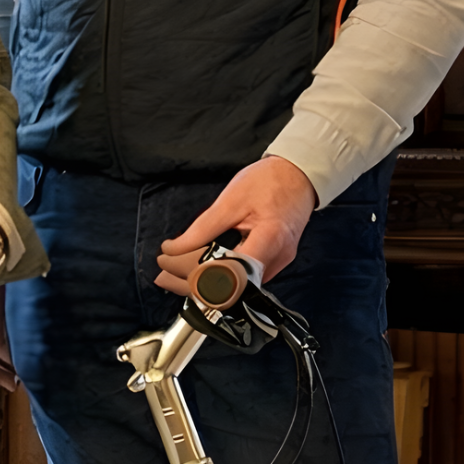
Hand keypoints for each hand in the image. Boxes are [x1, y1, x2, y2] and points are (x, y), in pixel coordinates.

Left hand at [153, 156, 317, 295]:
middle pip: (231, 287)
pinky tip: (196, 271)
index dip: (200, 278)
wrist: (299, 175)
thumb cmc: (270, 181)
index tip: (172, 267)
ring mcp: (277, 263)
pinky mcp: (272, 262)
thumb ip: (202, 228)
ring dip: (203, 283)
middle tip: (164, 277)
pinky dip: (218, 276)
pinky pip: (242, 278)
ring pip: (235, 287)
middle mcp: (276, 258)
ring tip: (172, 276)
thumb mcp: (230, 200)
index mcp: (269, 239)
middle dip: (193, 286)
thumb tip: (174, 249)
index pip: (231, 275)